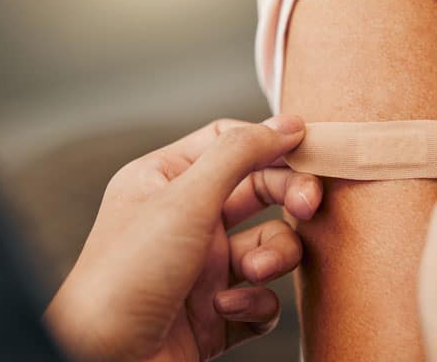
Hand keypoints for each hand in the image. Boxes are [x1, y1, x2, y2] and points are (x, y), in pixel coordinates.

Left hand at [44, 115, 322, 361]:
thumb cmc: (126, 275)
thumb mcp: (184, 200)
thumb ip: (237, 155)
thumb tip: (285, 125)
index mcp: (167, 181)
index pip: (228, 143)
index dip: (269, 141)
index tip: (310, 146)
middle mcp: (188, 220)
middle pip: (259, 191)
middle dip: (288, 196)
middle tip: (309, 205)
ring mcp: (204, 268)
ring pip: (268, 247)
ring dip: (272, 257)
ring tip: (253, 274)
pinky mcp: (218, 312)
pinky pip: (262, 297)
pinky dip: (254, 303)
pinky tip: (224, 308)